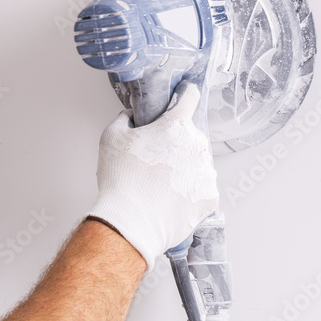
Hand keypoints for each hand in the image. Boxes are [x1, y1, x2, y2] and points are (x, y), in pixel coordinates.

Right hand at [87, 83, 217, 270]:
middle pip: (190, 136)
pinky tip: (170, 199)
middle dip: (176, 143)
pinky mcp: (210, 197)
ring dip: (184, 168)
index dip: (183, 96)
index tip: (182, 99)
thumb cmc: (121, 181)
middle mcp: (197, 145)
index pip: (190, 97)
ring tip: (160, 184)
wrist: (131, 224)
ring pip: (197, 163)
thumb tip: (131, 117)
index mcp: (176, 126)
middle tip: (155, 160)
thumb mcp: (110, 138)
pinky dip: (189, 192)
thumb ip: (124, 119)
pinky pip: (201, 189)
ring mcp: (207, 172)